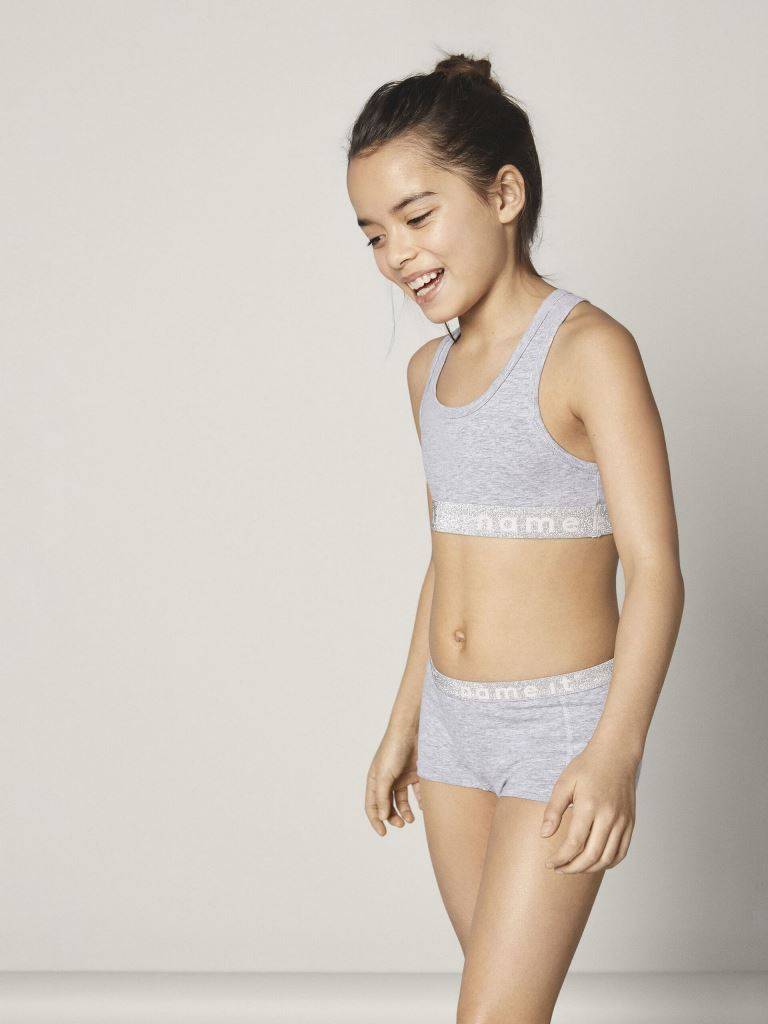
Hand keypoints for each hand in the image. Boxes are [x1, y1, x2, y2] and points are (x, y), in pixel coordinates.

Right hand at [365, 726, 421, 835]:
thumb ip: (383, 797)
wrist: (413, 729)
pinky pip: (417, 792)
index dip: (375, 820)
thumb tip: (381, 817)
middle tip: (402, 824)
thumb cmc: (394, 749)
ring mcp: (402, 776)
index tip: (383, 833)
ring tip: (411, 819)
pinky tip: (423, 807)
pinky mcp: (416, 773)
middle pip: (387, 805)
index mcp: (375, 779)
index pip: (372, 805)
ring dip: (405, 812)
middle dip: (392, 817)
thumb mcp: (385, 775)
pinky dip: (420, 801)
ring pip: (402, 801)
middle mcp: (387, 779)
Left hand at [539, 741, 639, 872]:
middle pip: (591, 856)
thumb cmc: (587, 767)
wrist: (616, 755)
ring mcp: (622, 821)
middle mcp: (609, 817)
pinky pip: (621, 852)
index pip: (574, 843)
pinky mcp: (630, 823)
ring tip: (574, 867)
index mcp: (589, 806)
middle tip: (559, 869)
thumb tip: (545, 835)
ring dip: (589, 869)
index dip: (561, 858)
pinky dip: (608, 863)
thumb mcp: (564, 783)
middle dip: (572, 868)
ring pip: (607, 858)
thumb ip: (554, 810)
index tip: (549, 863)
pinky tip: (594, 862)